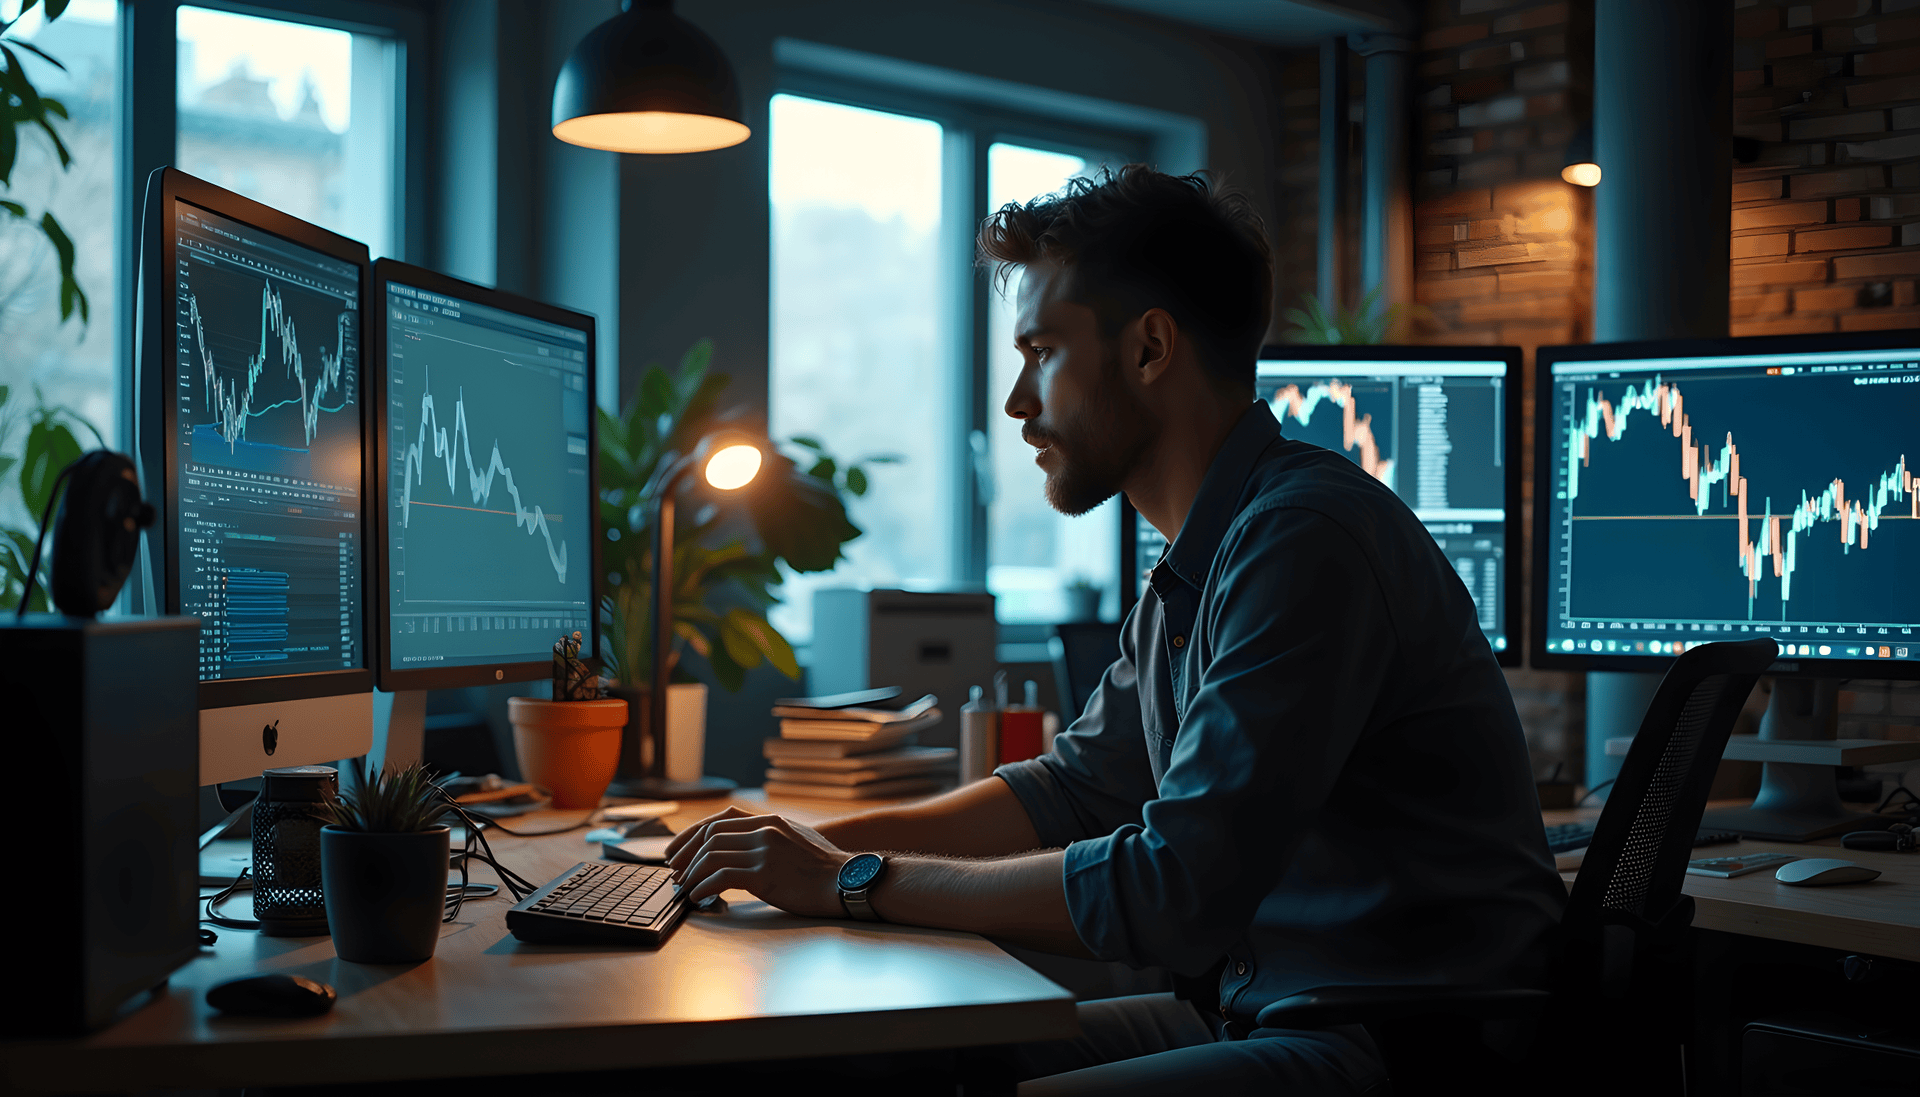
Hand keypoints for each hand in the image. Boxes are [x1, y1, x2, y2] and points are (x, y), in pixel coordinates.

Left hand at [663, 805, 851, 917]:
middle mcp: (765, 830)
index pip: (720, 820)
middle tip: (674, 869)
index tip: (679, 848)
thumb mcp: (798, 839)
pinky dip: (703, 886)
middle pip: (710, 835)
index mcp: (771, 821)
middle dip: (686, 853)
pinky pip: (720, 877)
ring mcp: (764, 851)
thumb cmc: (826, 868)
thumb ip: (772, 837)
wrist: (848, 881)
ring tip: (684, 886)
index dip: (693, 834)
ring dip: (691, 872)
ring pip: (711, 855)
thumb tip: (746, 849)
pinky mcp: (764, 874)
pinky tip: (698, 896)